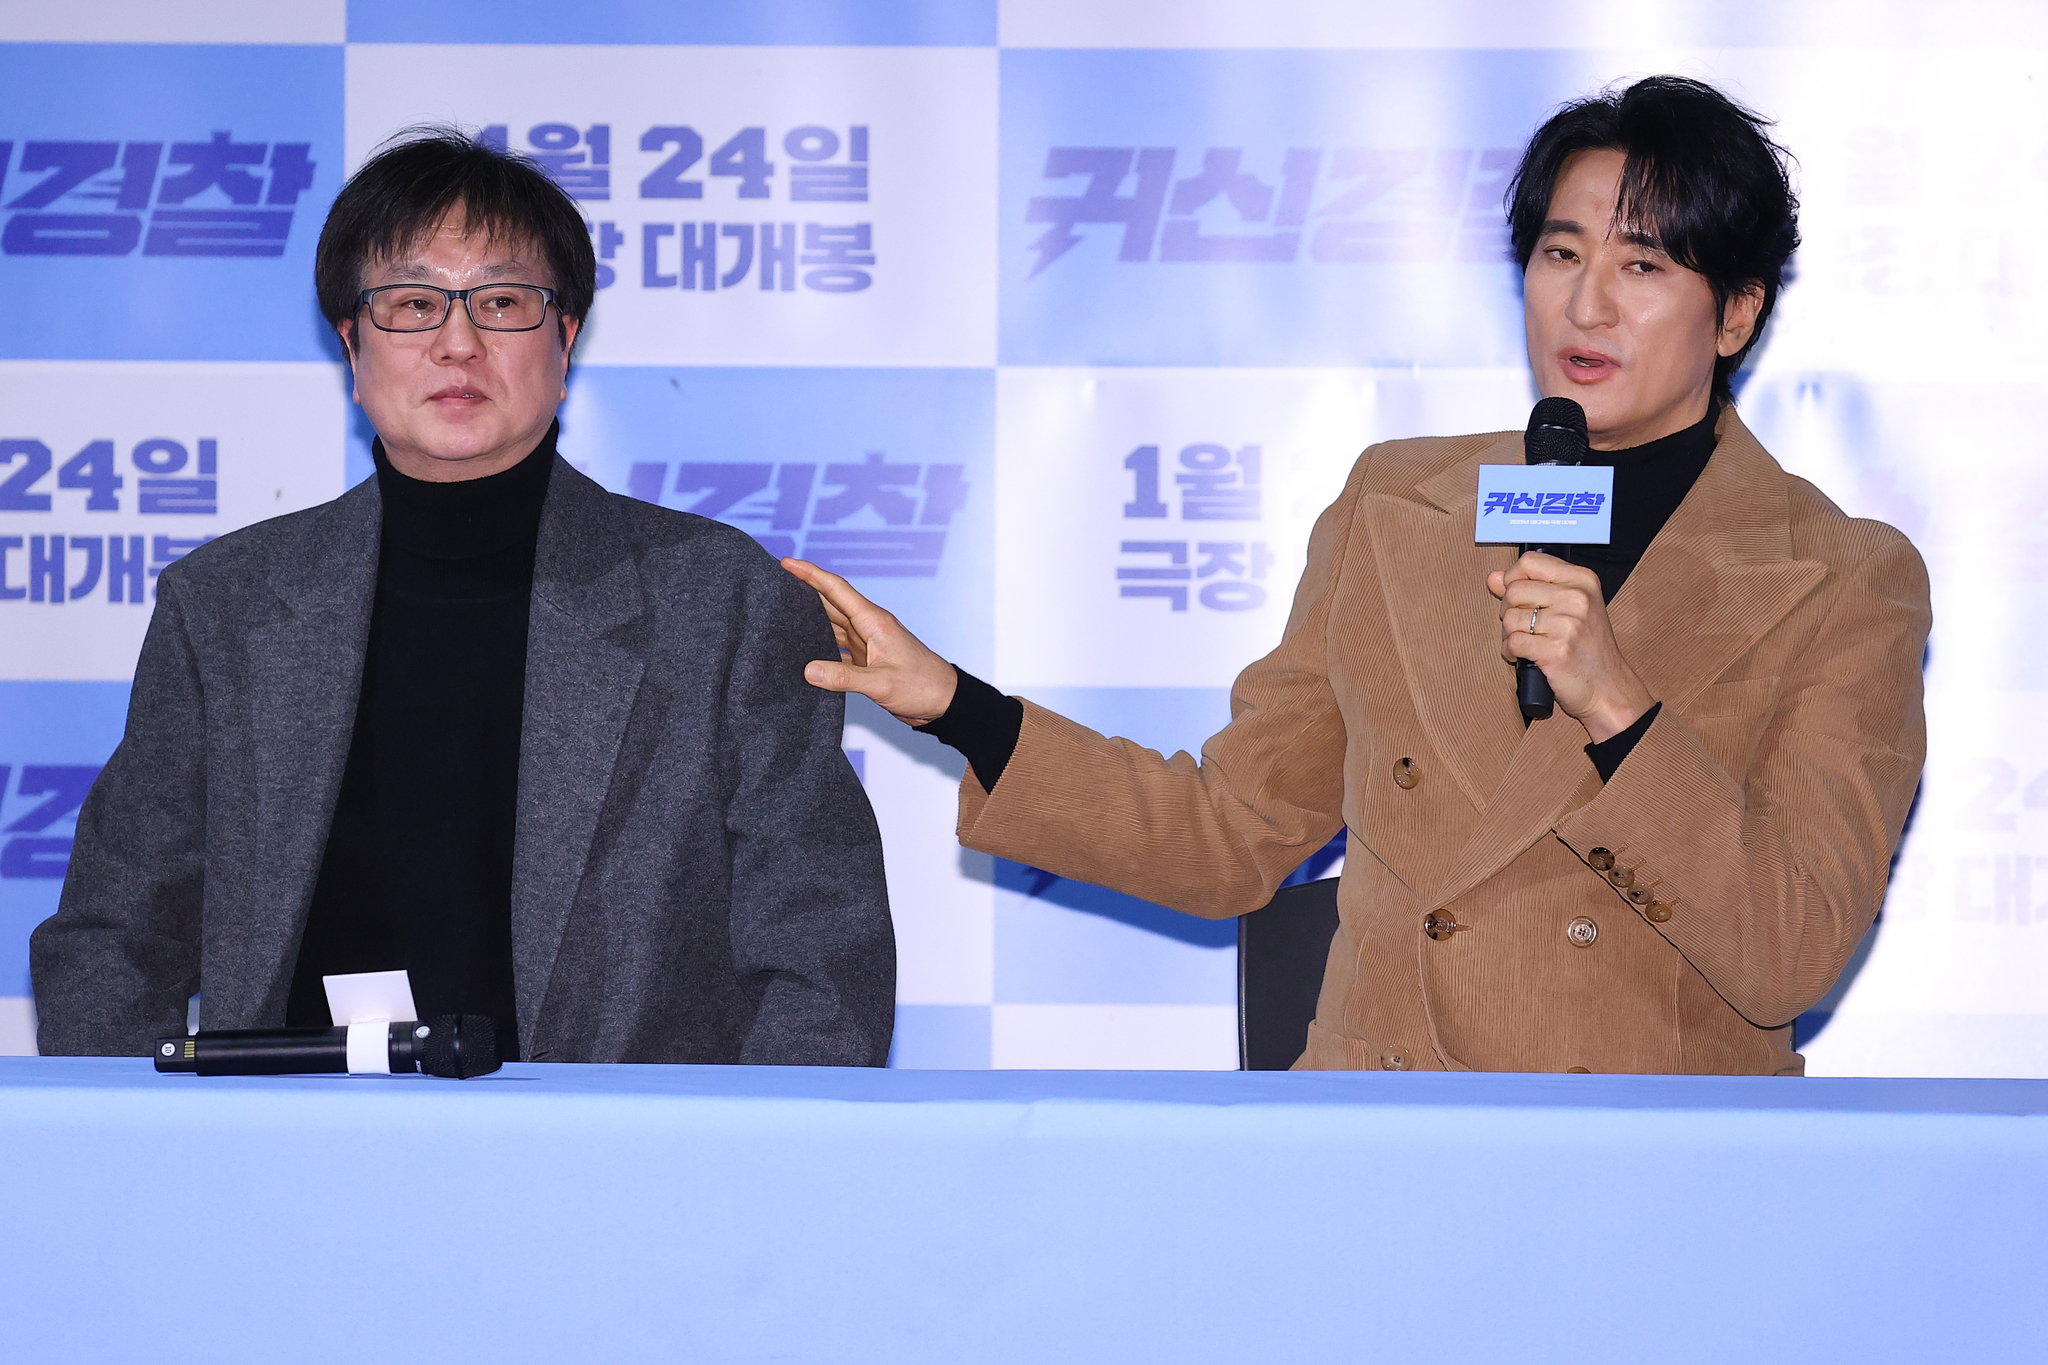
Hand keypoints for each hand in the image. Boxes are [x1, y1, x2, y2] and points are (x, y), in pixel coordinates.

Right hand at [781, 558, 958, 724]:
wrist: (943, 703)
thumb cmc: (922, 686)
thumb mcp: (881, 683)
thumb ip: (844, 678)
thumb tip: (808, 670)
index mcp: (873, 622)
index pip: (837, 590)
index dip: (811, 574)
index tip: (787, 562)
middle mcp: (868, 627)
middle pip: (830, 603)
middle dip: (803, 590)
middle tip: (774, 582)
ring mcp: (866, 644)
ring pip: (831, 625)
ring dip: (808, 618)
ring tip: (779, 611)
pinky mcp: (865, 661)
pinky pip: (836, 648)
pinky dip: (819, 647)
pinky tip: (801, 650)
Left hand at [1487, 552, 1654, 742]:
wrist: (1608, 687)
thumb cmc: (1588, 648)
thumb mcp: (1570, 608)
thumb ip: (1532, 588)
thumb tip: (1494, 578)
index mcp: (1582, 580)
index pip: (1529, 561)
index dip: (1513, 578)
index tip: (1516, 596)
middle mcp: (1576, 598)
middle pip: (1514, 590)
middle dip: (1508, 610)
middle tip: (1522, 626)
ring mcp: (1566, 624)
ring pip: (1510, 618)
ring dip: (1509, 634)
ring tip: (1526, 642)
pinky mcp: (1554, 651)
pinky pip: (1512, 643)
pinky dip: (1510, 652)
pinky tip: (1522, 656)